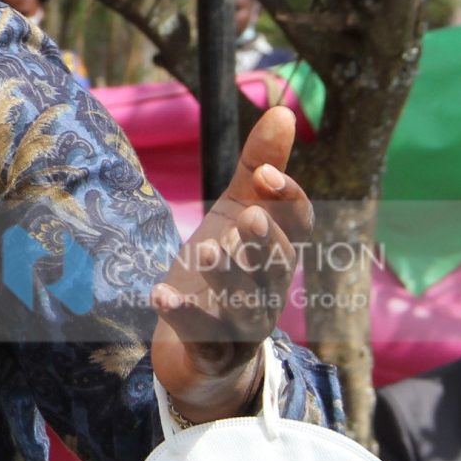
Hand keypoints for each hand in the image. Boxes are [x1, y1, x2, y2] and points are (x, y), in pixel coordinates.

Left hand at [150, 106, 312, 415]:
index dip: (287, 200)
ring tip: (207, 252)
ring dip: (228, 278)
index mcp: (278, 251)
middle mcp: (270, 288)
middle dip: (265, 241)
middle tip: (248, 217)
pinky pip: (203, 337)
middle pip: (278, 265)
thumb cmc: (225, 271)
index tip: (264, 173)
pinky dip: (185, 317)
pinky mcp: (212, 351)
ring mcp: (243, 324)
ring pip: (245, 303)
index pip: (299, 224)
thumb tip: (285, 109)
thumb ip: (258, 167)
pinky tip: (161, 295)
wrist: (199, 350)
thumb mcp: (236, 214)